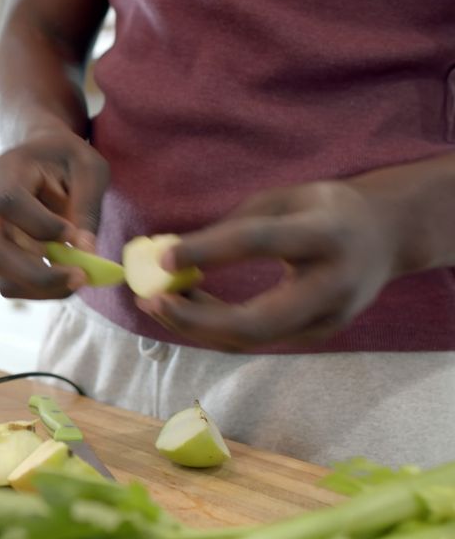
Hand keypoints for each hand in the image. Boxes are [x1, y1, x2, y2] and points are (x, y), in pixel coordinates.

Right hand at [0, 131, 108, 298]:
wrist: (41, 157)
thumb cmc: (66, 159)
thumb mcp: (89, 171)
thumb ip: (87, 208)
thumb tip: (85, 252)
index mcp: (6, 170)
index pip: (9, 203)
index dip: (41, 225)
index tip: (75, 235)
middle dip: (38, 273)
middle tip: (80, 277)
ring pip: (0, 273)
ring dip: (41, 286)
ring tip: (78, 278)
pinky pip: (9, 281)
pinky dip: (39, 289)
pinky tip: (65, 279)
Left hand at [138, 180, 400, 350]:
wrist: (388, 236)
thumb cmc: (325, 208)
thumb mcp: (286, 198)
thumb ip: (234, 224)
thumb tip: (171, 255)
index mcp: (327, 234)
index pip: (259, 243)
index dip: (208, 251)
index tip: (163, 257)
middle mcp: (333, 285)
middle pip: (256, 322)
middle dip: (196, 320)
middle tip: (150, 301)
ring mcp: (329, 319)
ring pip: (251, 339)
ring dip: (196, 326)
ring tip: (154, 301)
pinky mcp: (316, 334)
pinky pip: (256, 338)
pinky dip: (214, 326)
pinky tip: (184, 306)